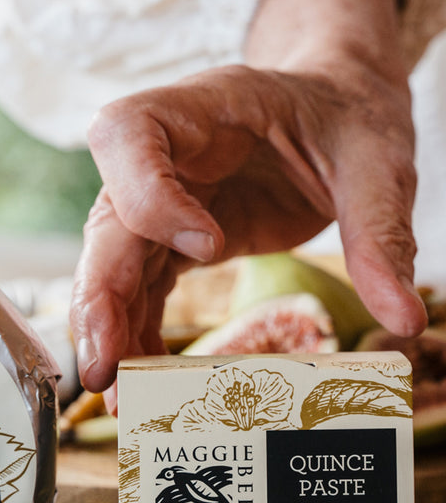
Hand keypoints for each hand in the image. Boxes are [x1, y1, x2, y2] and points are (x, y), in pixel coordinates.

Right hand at [69, 62, 427, 411]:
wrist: (332, 112)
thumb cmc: (345, 118)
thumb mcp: (375, 163)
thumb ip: (380, 234)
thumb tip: (401, 320)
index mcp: (203, 107)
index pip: (130, 136)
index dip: (149, 198)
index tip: (209, 250)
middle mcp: (165, 156)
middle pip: (107, 222)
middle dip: (101, 299)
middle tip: (107, 370)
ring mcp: (161, 201)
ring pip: (113, 267)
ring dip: (111, 333)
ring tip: (122, 396)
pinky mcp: (171, 241)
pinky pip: (140, 289)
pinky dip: (137, 334)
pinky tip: (147, 378)